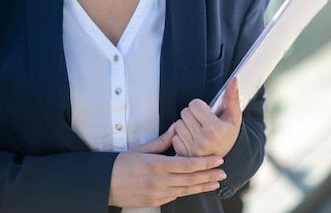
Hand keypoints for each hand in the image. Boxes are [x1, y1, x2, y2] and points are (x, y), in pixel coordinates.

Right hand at [109, 124, 225, 207]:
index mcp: (156, 165)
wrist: (106, 183)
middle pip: (190, 179)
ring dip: (202, 186)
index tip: (217, 159)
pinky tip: (196, 187)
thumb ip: (161, 140)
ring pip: (186, 190)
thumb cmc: (122, 163)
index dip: (204, 163)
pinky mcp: (155, 201)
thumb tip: (176, 128)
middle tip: (223, 173)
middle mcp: (159, 181)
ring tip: (215, 182)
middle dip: (209, 175)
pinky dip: (188, 191)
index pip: (186, 164)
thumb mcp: (141, 148)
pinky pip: (175, 195)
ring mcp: (158, 193)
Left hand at [172, 78, 241, 157]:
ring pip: (178, 124)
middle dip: (192, 114)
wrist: (229, 158)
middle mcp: (202, 140)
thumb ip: (232, 96)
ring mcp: (192, 150)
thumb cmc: (229, 133)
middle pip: (185, 113)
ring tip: (198, 131)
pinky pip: (174, 137)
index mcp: (214, 129)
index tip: (207, 113)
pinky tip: (192, 140)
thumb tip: (234, 79)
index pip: (194, 104)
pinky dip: (181, 137)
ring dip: (186, 125)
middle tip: (202, 121)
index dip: (200, 106)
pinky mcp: (183, 155)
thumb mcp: (234, 115)